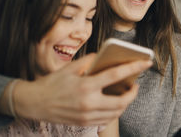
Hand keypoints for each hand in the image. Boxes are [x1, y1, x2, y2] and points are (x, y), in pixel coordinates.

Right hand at [9, 54, 151, 125]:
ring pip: (115, 113)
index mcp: (85, 86)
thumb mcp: (69, 68)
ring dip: (125, 103)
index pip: (116, 75)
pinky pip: (106, 119)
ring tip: (127, 93)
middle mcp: (88, 103)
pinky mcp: (84, 123)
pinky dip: (114, 111)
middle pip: (121, 101)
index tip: (145, 62)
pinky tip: (114, 102)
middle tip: (135, 84)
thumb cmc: (51, 83)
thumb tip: (103, 57)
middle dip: (133, 93)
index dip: (133, 68)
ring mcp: (86, 116)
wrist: (34, 103)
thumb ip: (89, 61)